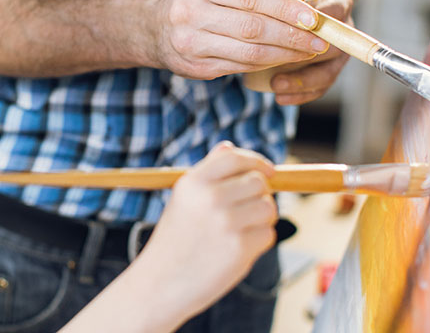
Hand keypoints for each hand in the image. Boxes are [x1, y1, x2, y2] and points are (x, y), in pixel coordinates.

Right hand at [133, 143, 278, 315]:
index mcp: (193, 182)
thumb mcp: (183, 199)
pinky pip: (268, 234)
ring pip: (268, 208)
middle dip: (261, 194)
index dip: (256, 161)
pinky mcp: (240, 248)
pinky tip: (238, 249)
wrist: (160, 283)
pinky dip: (259, 241)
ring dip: (263, 218)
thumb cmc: (174, 240)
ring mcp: (227, 223)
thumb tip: (229, 146)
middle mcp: (210, 198)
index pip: (235, 158)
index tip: (268, 170)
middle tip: (249, 209)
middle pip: (259, 182)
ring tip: (243, 229)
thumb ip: (208, 172)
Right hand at [148, 0, 328, 79]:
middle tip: (320, 39)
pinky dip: (268, 62)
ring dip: (286, 53)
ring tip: (309, 51)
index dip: (285, 8)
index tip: (313, 16)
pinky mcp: (196, 69)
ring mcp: (191, 45)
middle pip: (252, 28)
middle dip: (292, 35)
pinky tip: (285, 58)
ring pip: (249, 52)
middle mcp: (189, 15)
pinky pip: (240, 66)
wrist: (152, 27)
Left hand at [270, 0, 353, 104]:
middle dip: (305, 57)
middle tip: (278, 63)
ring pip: (327, 72)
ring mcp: (340, 53)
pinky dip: (300, 95)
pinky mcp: (330, 70)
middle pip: (331, 48)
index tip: (295, 28)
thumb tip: (277, 4)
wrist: (307, 4)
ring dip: (301, 82)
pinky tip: (280, 98)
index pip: (334, 11)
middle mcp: (344, 29)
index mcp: (338, 3)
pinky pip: (320, 87)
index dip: (315, 22)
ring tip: (275, 86)